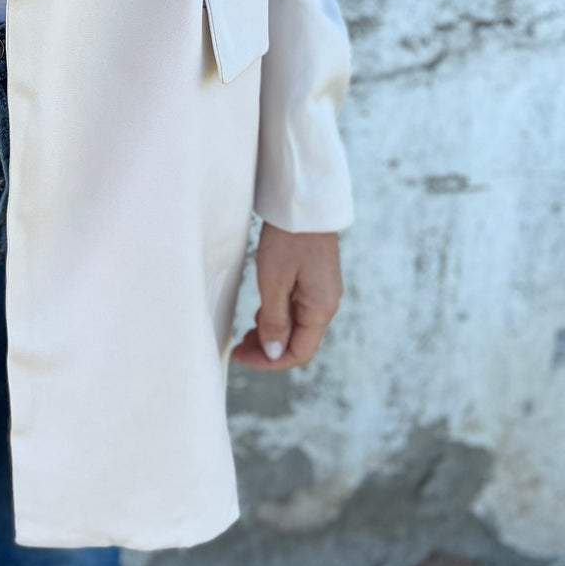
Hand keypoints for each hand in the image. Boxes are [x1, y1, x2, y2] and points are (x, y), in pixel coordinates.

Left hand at [231, 224, 341, 370]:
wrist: (304, 203)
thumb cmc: (288, 240)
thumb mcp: (274, 281)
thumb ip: (275, 320)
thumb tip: (274, 354)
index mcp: (321, 309)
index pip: (299, 353)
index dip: (270, 361)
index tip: (242, 358)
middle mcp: (326, 305)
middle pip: (298, 342)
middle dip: (268, 350)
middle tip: (238, 349)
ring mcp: (321, 293)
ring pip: (297, 327)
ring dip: (272, 335)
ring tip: (245, 335)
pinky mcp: (314, 281)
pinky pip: (297, 310)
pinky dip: (278, 317)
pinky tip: (260, 314)